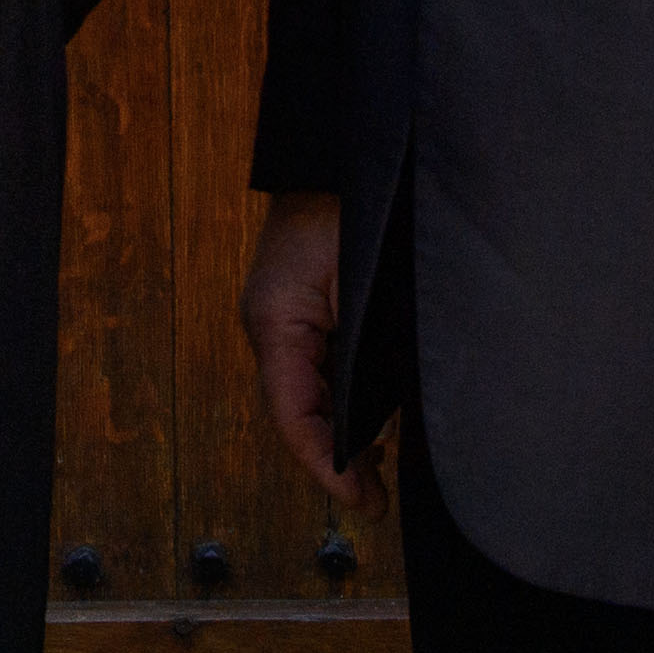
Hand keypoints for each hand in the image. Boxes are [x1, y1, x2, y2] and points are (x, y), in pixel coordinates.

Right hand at [240, 193, 376, 502]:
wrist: (346, 150)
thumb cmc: (357, 205)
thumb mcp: (362, 286)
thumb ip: (364, 354)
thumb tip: (381, 422)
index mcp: (276, 323)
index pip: (294, 417)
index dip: (328, 468)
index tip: (363, 502)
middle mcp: (272, 327)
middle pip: (297, 414)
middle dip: (333, 460)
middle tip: (376, 500)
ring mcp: (283, 319)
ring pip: (306, 395)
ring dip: (337, 434)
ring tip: (376, 476)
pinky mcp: (304, 309)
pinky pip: (317, 371)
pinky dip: (339, 403)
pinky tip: (373, 422)